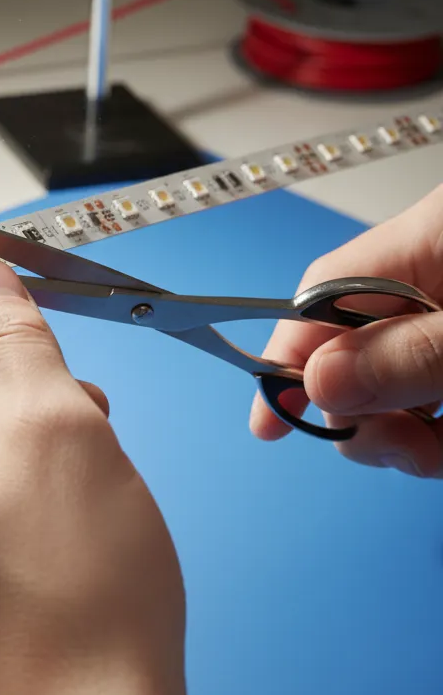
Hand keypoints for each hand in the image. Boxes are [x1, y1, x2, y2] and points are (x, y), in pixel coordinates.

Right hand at [250, 183, 442, 476]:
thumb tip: (318, 382)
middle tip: (400, 445)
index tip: (268, 422)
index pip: (320, 295)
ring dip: (406, 437)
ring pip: (392, 391)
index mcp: (427, 241)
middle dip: (358, 411)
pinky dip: (439, 437)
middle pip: (350, 352)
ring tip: (439, 452)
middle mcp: (431, 281)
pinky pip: (431, 406)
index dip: (286, 358)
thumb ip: (412, 353)